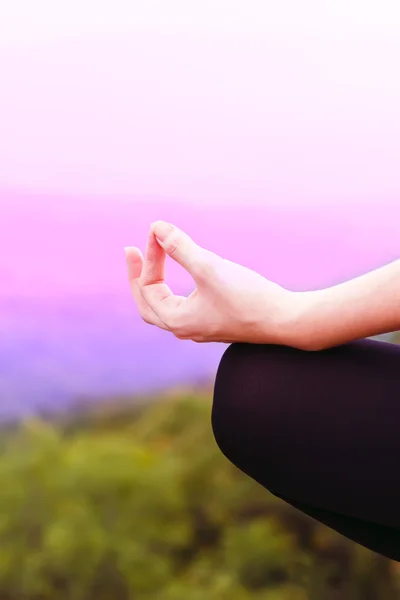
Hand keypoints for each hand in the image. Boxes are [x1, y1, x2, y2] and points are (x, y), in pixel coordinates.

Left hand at [124, 220, 300, 345]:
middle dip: (138, 276)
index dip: (150, 256)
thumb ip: (181, 247)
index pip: (148, 285)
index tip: (157, 231)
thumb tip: (156, 226)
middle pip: (147, 304)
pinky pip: (184, 307)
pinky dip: (176, 290)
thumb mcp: (210, 268)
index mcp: (176, 320)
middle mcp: (185, 329)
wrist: (286, 321)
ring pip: (166, 308)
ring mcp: (201, 327)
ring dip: (156, 284)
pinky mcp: (217, 322)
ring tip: (154, 263)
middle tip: (132, 252)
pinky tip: (187, 278)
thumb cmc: (248, 297)